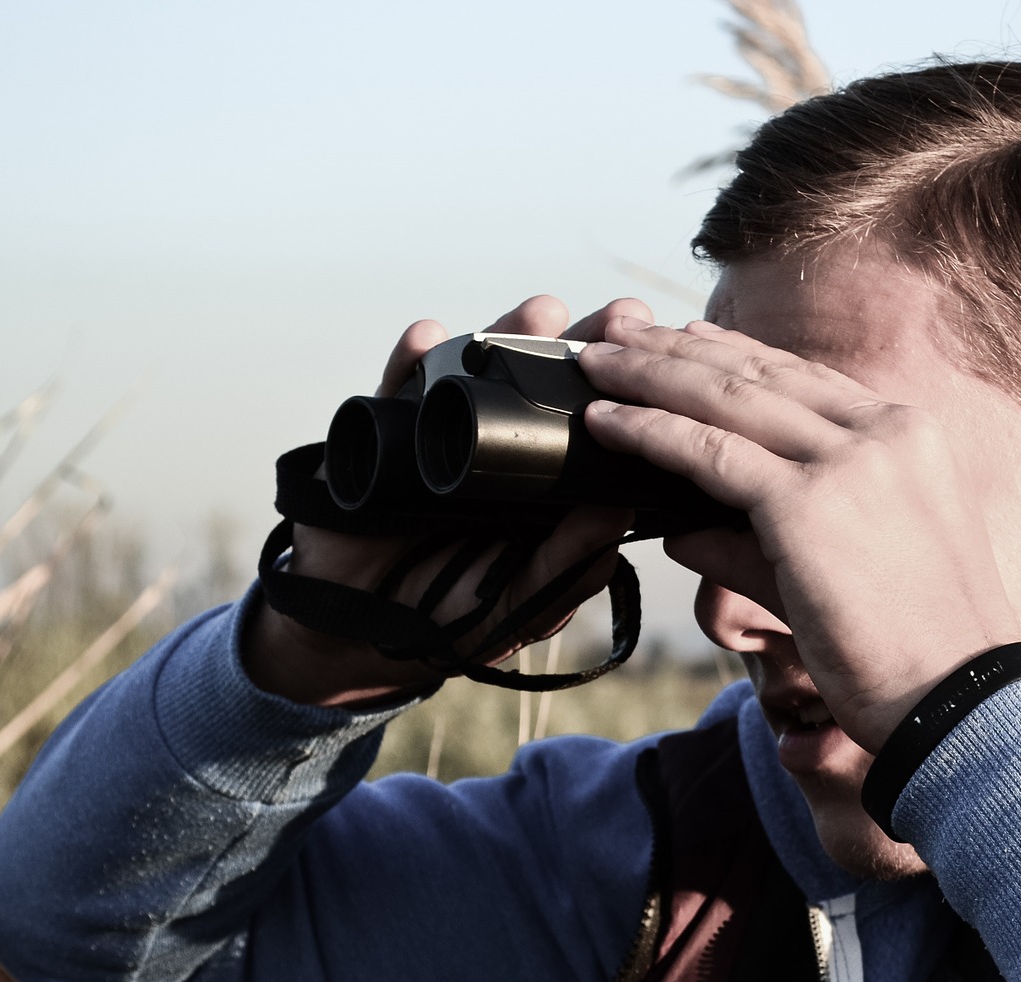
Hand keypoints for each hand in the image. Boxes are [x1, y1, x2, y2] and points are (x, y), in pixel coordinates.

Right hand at [244, 295, 650, 707]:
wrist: (356, 632)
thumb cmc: (446, 616)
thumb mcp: (519, 601)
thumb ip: (567, 565)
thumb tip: (620, 512)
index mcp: (542, 485)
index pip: (589, 426)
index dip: (625, 393)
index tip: (665, 359)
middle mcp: (495, 450)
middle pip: (542, 384)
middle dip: (582, 347)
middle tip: (621, 317)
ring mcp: (440, 436)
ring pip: (478, 373)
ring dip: (507, 333)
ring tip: (542, 311)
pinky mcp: (382, 438)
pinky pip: (394, 392)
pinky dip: (409, 362)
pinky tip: (429, 335)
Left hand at [577, 318, 1020, 751]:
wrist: (962, 701)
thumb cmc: (919, 654)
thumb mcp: (848, 572)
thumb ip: (761, 545)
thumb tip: (682, 531)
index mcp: (911, 437)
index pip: (805, 381)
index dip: (734, 356)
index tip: (680, 339)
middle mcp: (886, 432)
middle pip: (761, 373)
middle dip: (679, 347)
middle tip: (618, 328)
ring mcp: (850, 462)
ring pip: (727, 399)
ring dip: (651, 374)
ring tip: (596, 359)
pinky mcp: (809, 504)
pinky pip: (709, 453)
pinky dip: (649, 432)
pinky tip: (605, 421)